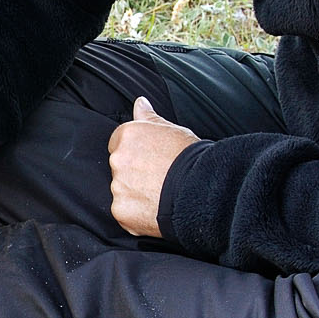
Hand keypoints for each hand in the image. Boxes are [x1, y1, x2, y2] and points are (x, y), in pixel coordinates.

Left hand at [108, 96, 199, 237]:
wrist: (201, 188)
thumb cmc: (190, 158)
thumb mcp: (172, 129)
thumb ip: (149, 117)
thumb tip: (140, 103)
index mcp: (127, 136)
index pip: (119, 144)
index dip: (137, 153)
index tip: (151, 161)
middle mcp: (118, 160)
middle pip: (119, 168)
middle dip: (134, 174)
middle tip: (158, 179)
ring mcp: (118, 187)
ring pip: (122, 191)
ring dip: (136, 195)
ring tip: (160, 195)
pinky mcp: (122, 211)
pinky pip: (125, 213)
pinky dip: (137, 215)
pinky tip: (156, 210)